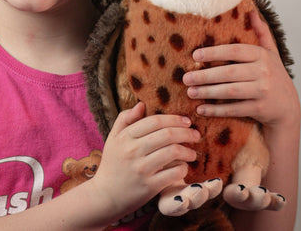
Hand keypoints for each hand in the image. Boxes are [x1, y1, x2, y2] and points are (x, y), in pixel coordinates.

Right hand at [90, 102, 199, 217]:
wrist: (104, 196)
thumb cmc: (112, 164)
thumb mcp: (113, 138)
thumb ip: (125, 119)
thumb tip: (141, 104)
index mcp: (125, 136)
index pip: (155, 121)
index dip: (174, 119)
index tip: (186, 121)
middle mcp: (133, 150)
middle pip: (167, 134)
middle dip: (186, 133)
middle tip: (196, 134)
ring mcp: (141, 169)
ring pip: (172, 152)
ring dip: (187, 151)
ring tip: (192, 153)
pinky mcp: (149, 186)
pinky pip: (173, 173)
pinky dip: (183, 168)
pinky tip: (184, 167)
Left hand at [182, 11, 298, 127]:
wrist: (288, 107)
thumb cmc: (273, 75)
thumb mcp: (270, 53)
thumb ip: (261, 32)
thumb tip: (251, 10)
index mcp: (262, 55)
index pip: (235, 50)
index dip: (214, 52)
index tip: (194, 55)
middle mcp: (264, 72)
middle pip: (229, 73)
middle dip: (204, 76)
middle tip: (185, 78)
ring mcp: (263, 91)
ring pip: (230, 91)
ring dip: (207, 92)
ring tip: (190, 92)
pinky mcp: (260, 109)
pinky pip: (234, 109)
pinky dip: (216, 110)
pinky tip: (201, 109)